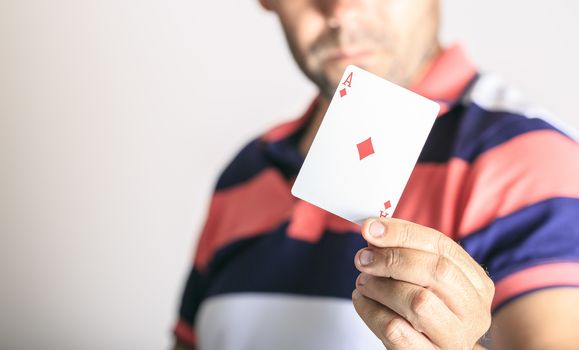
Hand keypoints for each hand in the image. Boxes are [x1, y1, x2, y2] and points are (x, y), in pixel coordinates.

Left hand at [352, 217, 493, 348]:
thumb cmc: (429, 313)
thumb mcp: (428, 281)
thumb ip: (410, 254)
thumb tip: (375, 230)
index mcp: (477, 284)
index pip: (442, 246)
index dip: (403, 233)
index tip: (371, 228)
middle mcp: (474, 311)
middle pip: (436, 271)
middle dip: (392, 258)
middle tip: (363, 258)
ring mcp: (455, 338)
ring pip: (417, 301)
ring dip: (381, 286)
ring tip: (364, 282)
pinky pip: (395, 329)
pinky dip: (371, 310)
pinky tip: (362, 301)